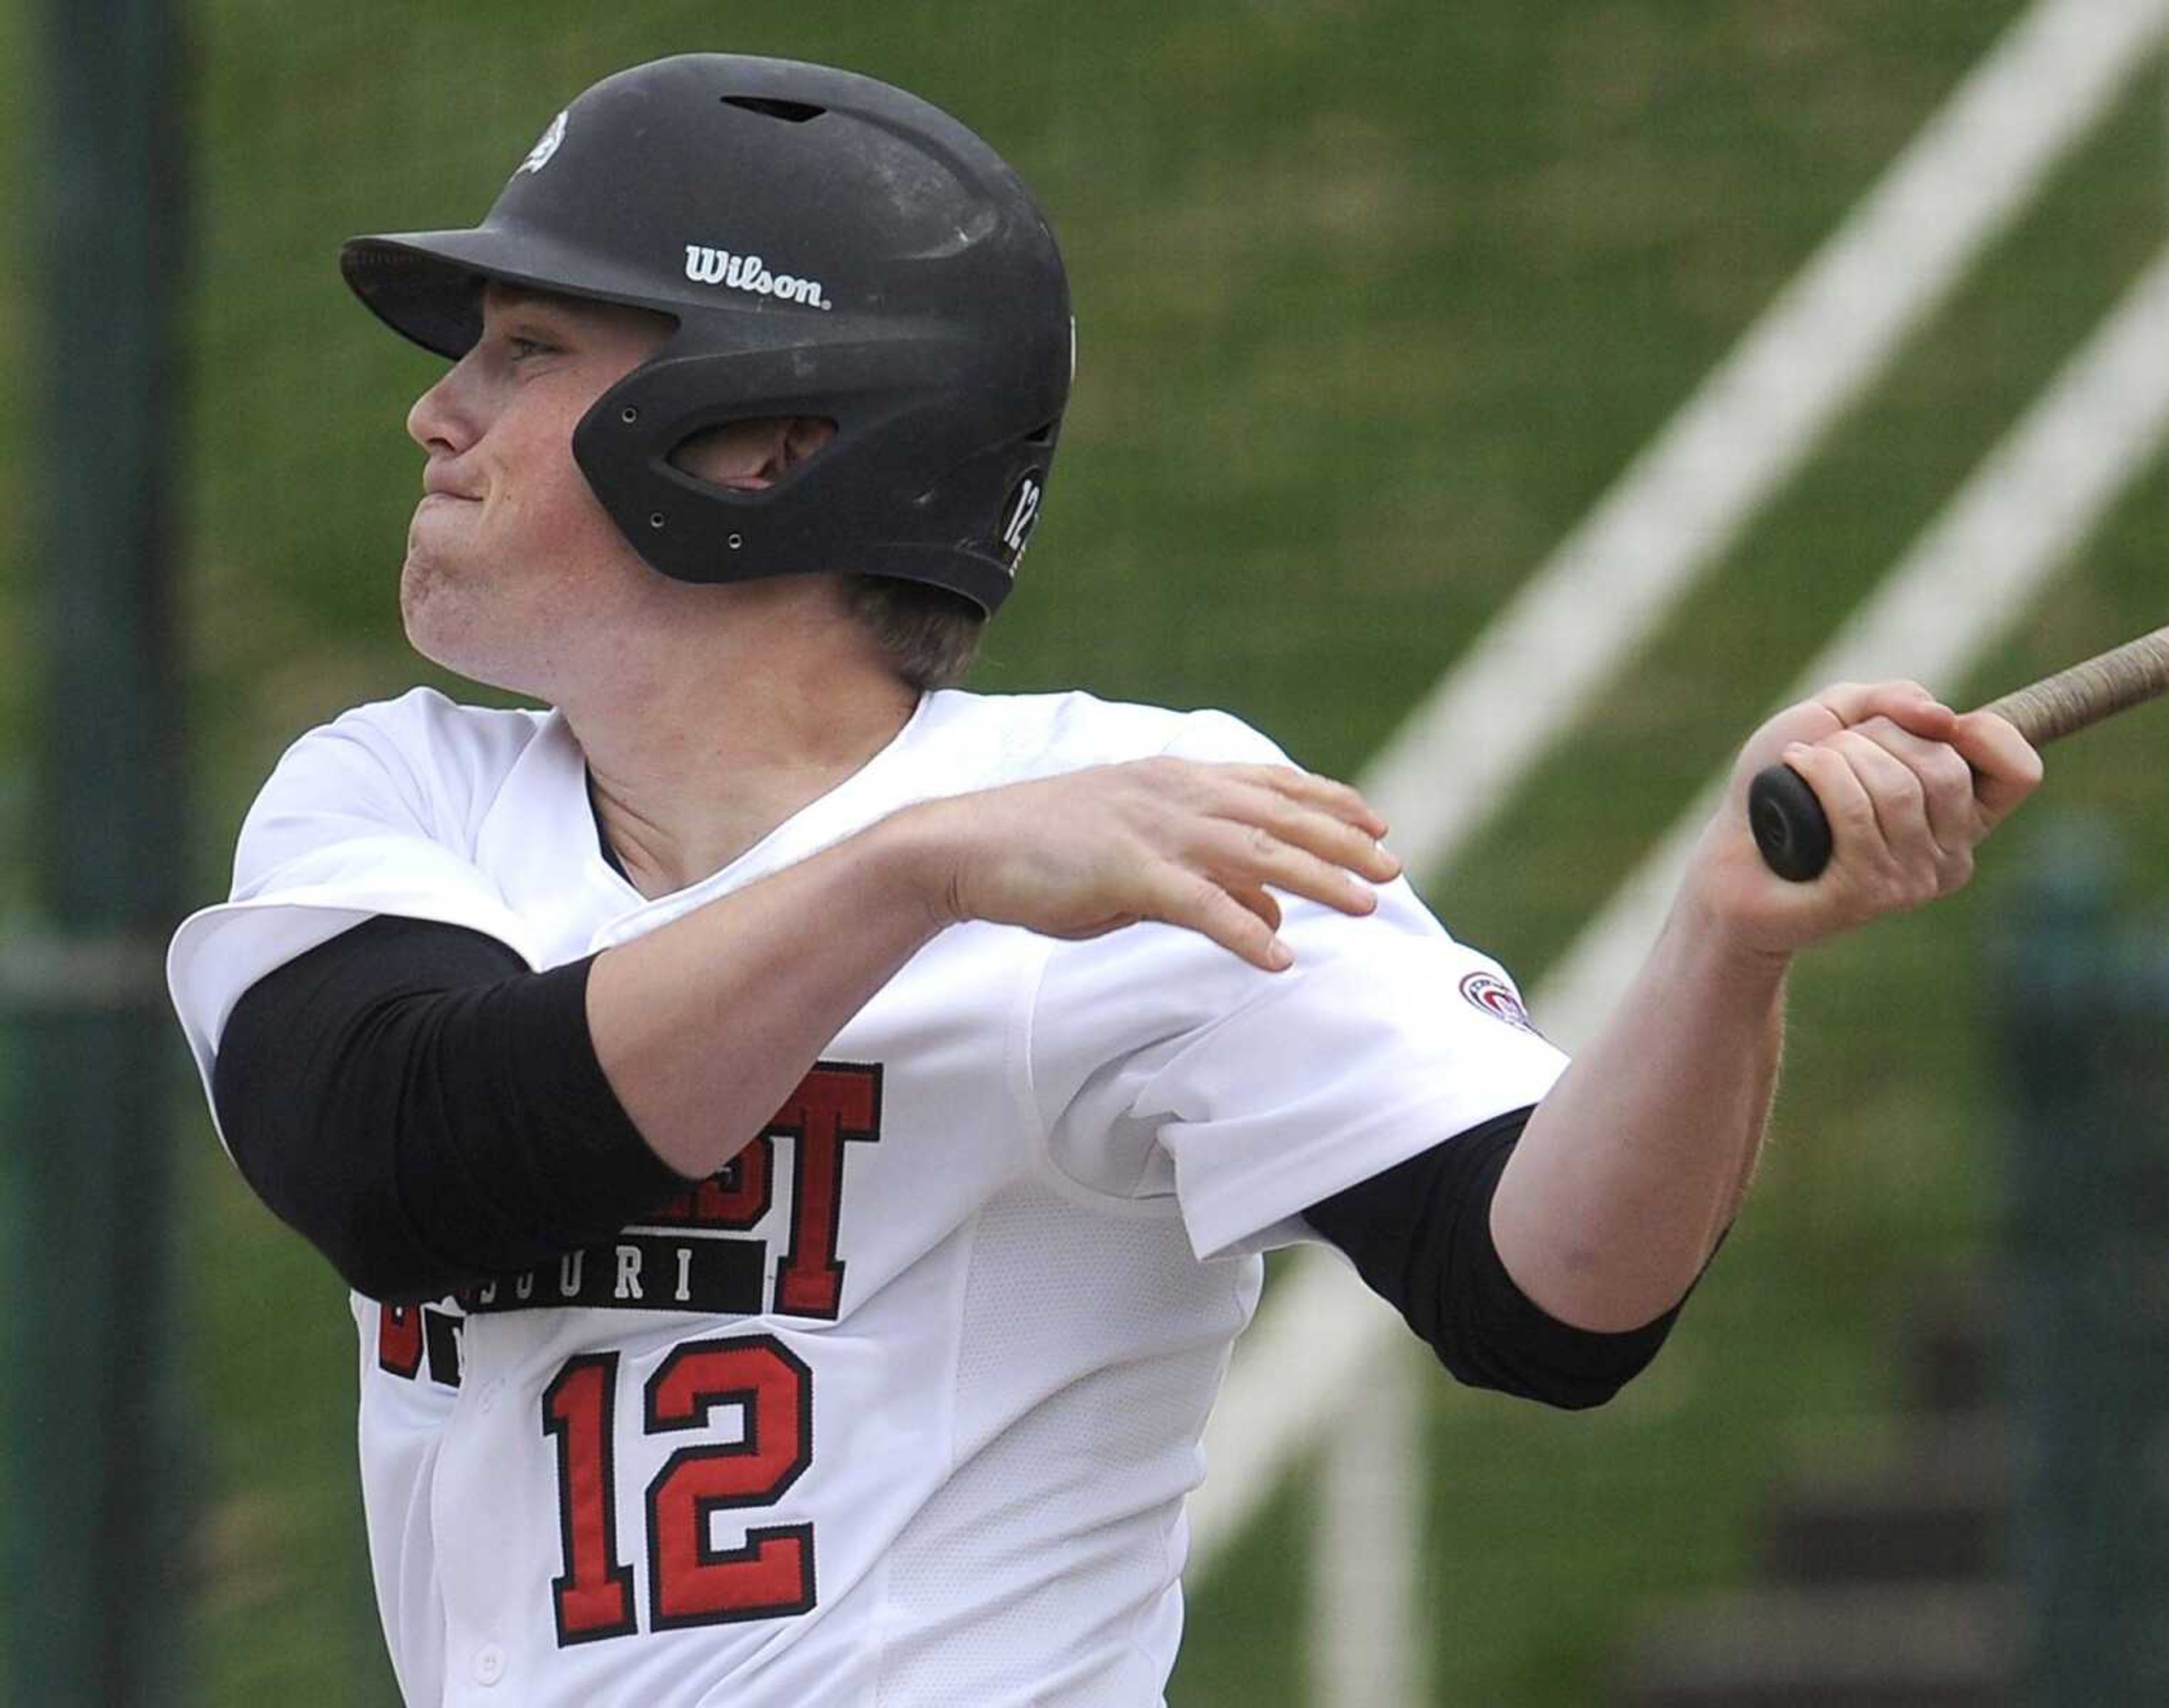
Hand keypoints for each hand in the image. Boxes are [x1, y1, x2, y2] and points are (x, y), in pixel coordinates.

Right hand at [887, 759, 1400, 969]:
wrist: (966, 847)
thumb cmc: (1050, 851)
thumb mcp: (1140, 856)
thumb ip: (1207, 874)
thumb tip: (1272, 906)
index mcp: (1176, 779)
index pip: (1271, 785)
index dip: (1329, 802)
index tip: (1376, 822)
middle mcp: (1175, 794)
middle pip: (1280, 817)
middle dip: (1343, 843)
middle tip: (1393, 870)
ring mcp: (1152, 831)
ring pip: (1257, 855)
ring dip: (1318, 881)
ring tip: (1367, 908)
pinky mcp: (1127, 872)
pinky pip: (1200, 906)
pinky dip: (1243, 931)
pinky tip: (1278, 958)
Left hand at [1687, 680, 2041, 957]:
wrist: (1725, 853)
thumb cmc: (1784, 785)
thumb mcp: (1837, 718)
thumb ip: (1892, 699)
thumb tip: (1941, 717)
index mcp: (1962, 816)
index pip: (2020, 772)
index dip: (1985, 735)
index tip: (1936, 723)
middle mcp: (1949, 856)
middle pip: (1945, 768)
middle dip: (1878, 737)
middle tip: (1832, 749)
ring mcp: (1912, 883)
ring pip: (1899, 788)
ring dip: (1840, 757)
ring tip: (1805, 767)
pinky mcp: (1867, 895)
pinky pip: (1857, 815)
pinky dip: (1820, 777)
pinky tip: (1794, 774)